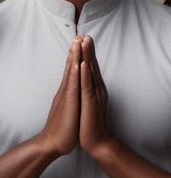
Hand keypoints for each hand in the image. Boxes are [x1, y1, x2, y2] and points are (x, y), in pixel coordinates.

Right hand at [37, 38, 81, 159]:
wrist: (52, 142)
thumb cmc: (61, 129)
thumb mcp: (67, 110)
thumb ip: (68, 99)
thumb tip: (70, 94)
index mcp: (66, 92)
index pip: (72, 71)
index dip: (75, 57)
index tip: (79, 43)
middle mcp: (65, 90)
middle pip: (71, 66)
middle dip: (75, 51)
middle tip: (79, 35)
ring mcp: (66, 95)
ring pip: (71, 72)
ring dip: (75, 56)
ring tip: (77, 42)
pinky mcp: (68, 102)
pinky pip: (72, 84)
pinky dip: (75, 73)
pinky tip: (77, 63)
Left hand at [79, 37, 113, 159]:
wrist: (96, 142)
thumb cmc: (88, 124)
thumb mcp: (84, 104)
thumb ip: (84, 93)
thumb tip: (81, 85)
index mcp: (91, 89)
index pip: (88, 68)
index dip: (85, 54)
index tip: (82, 40)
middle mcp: (94, 90)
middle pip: (91, 66)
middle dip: (87, 51)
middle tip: (85, 35)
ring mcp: (93, 95)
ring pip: (89, 72)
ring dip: (87, 57)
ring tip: (84, 43)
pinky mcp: (90, 103)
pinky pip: (87, 86)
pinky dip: (85, 74)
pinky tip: (84, 64)